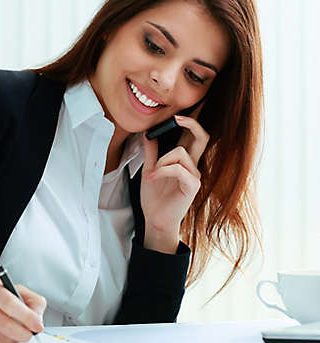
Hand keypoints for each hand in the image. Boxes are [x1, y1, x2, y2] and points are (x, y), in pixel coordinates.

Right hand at [0, 277, 45, 342]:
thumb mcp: (13, 290)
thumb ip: (32, 301)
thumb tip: (38, 318)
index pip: (10, 302)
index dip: (26, 316)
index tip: (38, 325)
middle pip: (4, 323)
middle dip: (22, 332)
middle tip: (30, 335)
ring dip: (13, 339)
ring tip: (16, 333)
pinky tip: (1, 334)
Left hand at [140, 109, 208, 252]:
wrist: (155, 220)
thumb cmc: (154, 198)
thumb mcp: (150, 170)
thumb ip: (151, 153)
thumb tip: (149, 134)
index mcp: (184, 162)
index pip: (194, 137)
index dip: (191, 122)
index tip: (178, 113)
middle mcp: (193, 166)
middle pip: (202, 137)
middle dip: (192, 123)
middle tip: (176, 118)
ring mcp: (195, 176)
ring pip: (180, 152)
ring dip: (162, 161)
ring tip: (152, 174)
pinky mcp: (193, 185)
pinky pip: (178, 168)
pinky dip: (162, 170)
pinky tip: (152, 177)